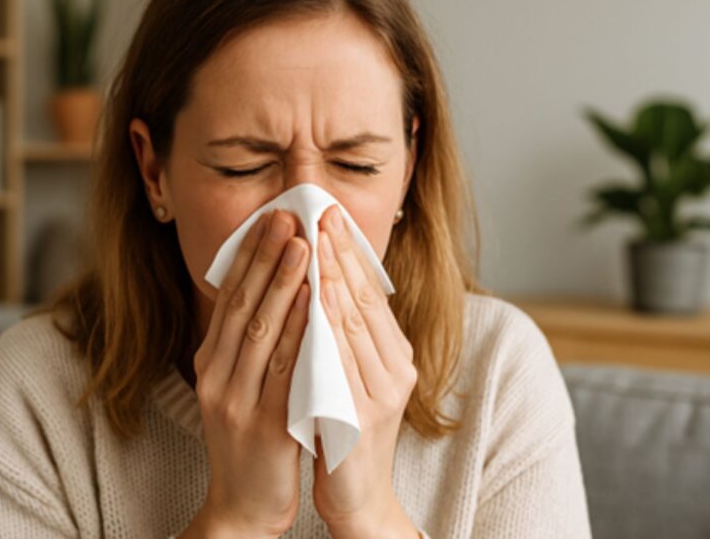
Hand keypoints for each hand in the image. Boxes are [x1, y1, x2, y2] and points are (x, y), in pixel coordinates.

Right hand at [187, 209, 311, 537]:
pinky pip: (284, 371)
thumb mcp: (238, 385)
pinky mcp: (261, 425)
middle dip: (266, 258)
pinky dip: (299, 333)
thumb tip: (268, 289)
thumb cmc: (251, 439)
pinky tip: (315, 306)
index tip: (271, 218)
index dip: (250, 256)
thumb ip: (248, 344)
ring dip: (283, 285)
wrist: (243, 505)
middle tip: (287, 217)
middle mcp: (216, 376)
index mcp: (210, 362)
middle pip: (242, 305)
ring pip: (260, 331)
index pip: (230, 297)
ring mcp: (236, 400)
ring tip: (304, 246)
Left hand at [312, 205, 419, 537]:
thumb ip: (343, 336)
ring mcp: (381, 392)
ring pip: (356, 326)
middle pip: (365, 300)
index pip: (369, 293)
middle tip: (320, 211)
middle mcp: (394, 368)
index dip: (348, 252)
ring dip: (334, 280)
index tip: (327, 214)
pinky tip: (315, 302)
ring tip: (315, 243)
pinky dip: (328, 328)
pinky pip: (343, 364)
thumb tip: (324, 285)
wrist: (358, 498)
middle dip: (340, 253)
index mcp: (392, 355)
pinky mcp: (363, 417)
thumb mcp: (349, 376)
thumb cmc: (344, 432)